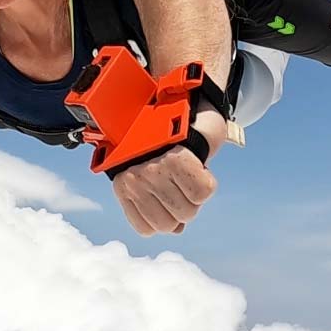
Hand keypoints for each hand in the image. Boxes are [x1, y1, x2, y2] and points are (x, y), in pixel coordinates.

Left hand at [110, 110, 226, 235]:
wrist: (178, 100)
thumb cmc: (164, 138)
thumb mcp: (151, 171)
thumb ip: (158, 202)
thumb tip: (176, 230)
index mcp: (124, 184)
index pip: (145, 228)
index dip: (164, 217)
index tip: (168, 196)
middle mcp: (136, 178)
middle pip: (169, 225)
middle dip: (181, 208)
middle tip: (181, 184)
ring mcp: (156, 170)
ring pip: (187, 212)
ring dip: (194, 196)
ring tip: (189, 173)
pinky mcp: (179, 160)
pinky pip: (202, 193)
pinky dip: (206, 183)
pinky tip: (198, 166)